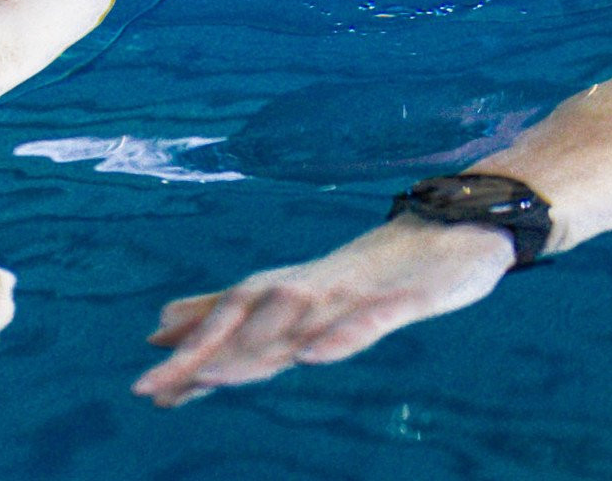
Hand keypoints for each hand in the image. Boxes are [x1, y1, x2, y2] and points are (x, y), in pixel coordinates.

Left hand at [136, 216, 513, 405]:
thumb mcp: (315, 288)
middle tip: (149, 387)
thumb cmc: (386, 263)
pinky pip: (371, 318)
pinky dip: (342, 335)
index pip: (233, 319)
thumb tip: (169, 324)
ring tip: (210, 375)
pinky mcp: (408, 295)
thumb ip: (247, 307)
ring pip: (300, 316)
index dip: (190, 351)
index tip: (146, 385)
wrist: (465, 224)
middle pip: (251, 316)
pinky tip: (315, 355)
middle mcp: (318, 286)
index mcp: (298, 289)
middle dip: (201, 353)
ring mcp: (361, 289)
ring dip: (255, 343)